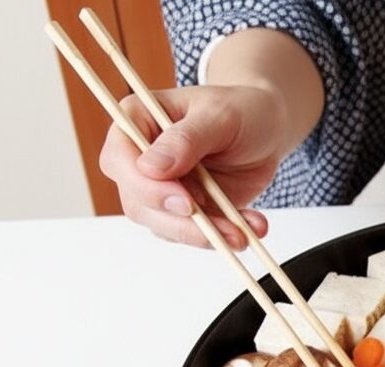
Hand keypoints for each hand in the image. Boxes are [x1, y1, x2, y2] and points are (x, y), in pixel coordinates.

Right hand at [99, 84, 282, 248]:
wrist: (266, 133)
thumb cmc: (241, 111)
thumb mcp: (220, 117)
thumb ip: (186, 140)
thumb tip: (150, 168)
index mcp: (137, 120)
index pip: (119, 160)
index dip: (146, 187)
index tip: (187, 202)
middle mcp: (140, 158)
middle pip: (138, 204)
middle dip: (181, 223)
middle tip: (225, 231)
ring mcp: (160, 189)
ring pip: (164, 227)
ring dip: (206, 237)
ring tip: (242, 234)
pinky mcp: (183, 212)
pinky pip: (193, 235)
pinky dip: (222, 237)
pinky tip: (249, 227)